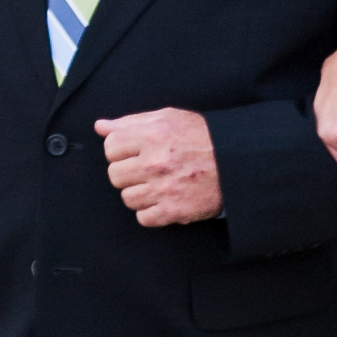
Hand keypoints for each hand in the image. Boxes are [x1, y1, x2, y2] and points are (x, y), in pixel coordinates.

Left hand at [95, 108, 222, 224]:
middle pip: (114, 175)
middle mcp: (155, 162)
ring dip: (139, 193)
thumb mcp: (168, 118)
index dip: (120, 150)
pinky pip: (143, 218)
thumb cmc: (202, 138)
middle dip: (128, 172)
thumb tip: (100, 126)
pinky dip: (151, 212)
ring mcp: (164, 189)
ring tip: (158, 184)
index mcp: (152, 136)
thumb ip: (131, 122)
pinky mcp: (173, 211)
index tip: (133, 152)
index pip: (110, 147)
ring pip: (127, 198)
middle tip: (146, 169)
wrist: (236, 162)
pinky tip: (164, 200)